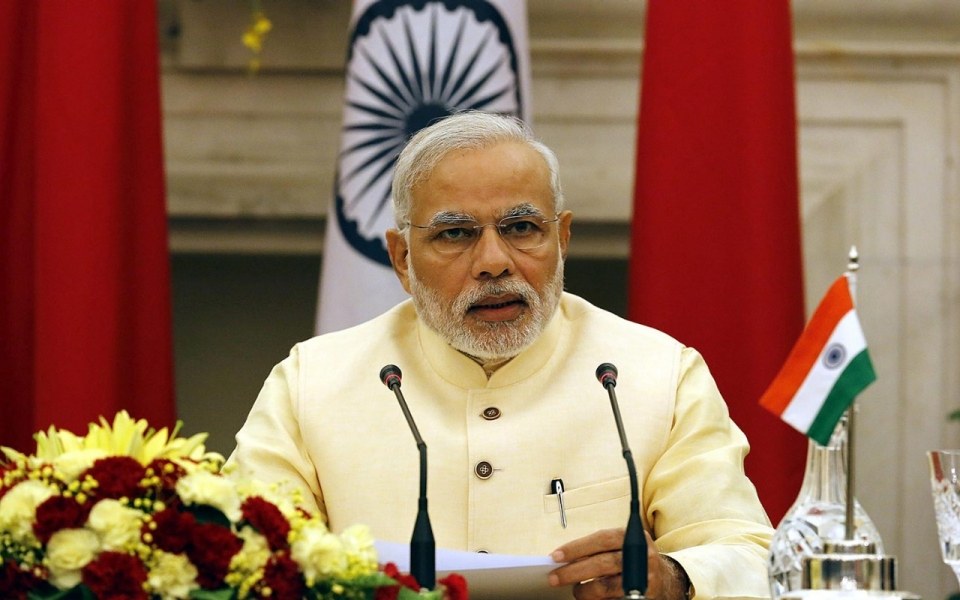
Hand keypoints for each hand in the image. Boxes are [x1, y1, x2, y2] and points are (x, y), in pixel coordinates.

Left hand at [548, 528, 687, 599]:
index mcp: (631, 537)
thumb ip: (596, 549)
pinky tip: (589, 599)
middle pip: (602, 564)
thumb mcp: (619, 546)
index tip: (556, 556)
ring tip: (576, 592)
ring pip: (606, 587)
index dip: (577, 547)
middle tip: (554, 578)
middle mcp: (640, 556)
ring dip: (585, 591)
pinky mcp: (641, 597)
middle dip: (574, 572)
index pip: (601, 539)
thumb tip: (562, 559)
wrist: (663, 578)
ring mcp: (642, 578)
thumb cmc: (631, 558)